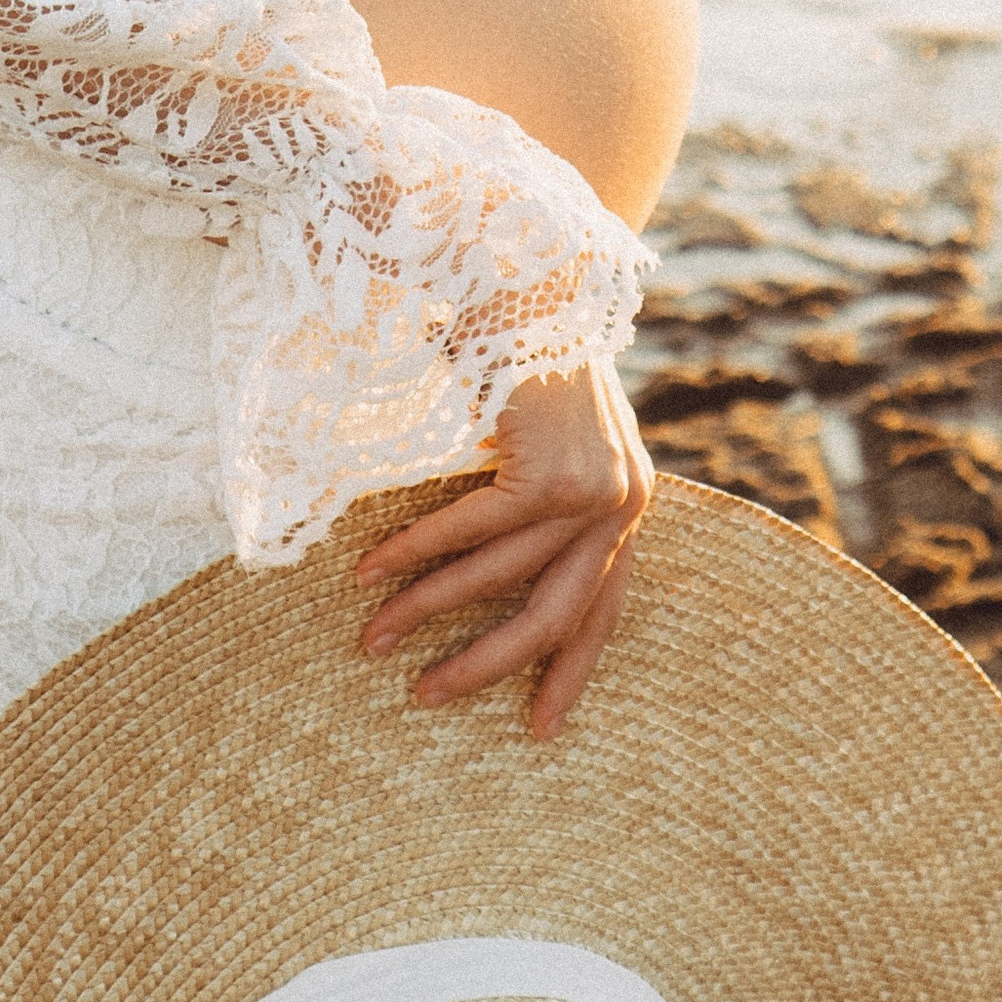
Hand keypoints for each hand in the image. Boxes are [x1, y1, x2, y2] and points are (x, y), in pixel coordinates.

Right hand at [353, 363, 655, 739]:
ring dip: (427, 608)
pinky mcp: (550, 472)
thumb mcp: (551, 436)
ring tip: (374, 636)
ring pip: (500, 577)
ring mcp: (592, 489)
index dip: (570, 669)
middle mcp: (623, 501)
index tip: (540, 728)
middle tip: (430, 698)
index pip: (604, 607)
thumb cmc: (523, 350)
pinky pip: (472, 531)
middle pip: (556, 614)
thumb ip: (544, 498)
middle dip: (489, 664)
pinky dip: (417, 553)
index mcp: (628, 500)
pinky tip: (373, 570)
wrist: (524, 273)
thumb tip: (499, 574)